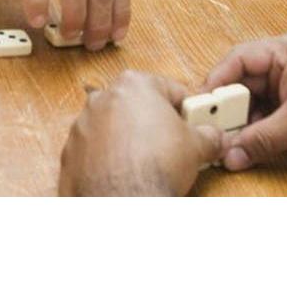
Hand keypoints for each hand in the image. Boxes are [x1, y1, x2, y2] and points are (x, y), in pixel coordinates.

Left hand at [58, 71, 222, 194]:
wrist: (123, 202)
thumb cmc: (155, 166)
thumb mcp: (196, 146)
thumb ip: (209, 135)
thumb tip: (215, 138)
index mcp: (134, 84)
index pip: (169, 89)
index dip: (185, 109)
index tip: (191, 123)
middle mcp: (103, 98)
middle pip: (137, 106)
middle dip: (153, 123)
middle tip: (171, 146)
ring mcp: (83, 125)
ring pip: (113, 128)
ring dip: (128, 141)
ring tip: (145, 164)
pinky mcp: (70, 153)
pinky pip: (94, 151)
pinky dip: (107, 160)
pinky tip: (123, 176)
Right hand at [205, 31, 286, 167]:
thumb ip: (260, 139)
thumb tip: (230, 154)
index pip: (240, 58)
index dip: (217, 81)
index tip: (201, 103)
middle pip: (245, 80)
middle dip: (229, 105)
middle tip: (210, 126)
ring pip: (257, 98)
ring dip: (243, 121)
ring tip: (227, 141)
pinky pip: (271, 111)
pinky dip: (259, 127)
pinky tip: (248, 144)